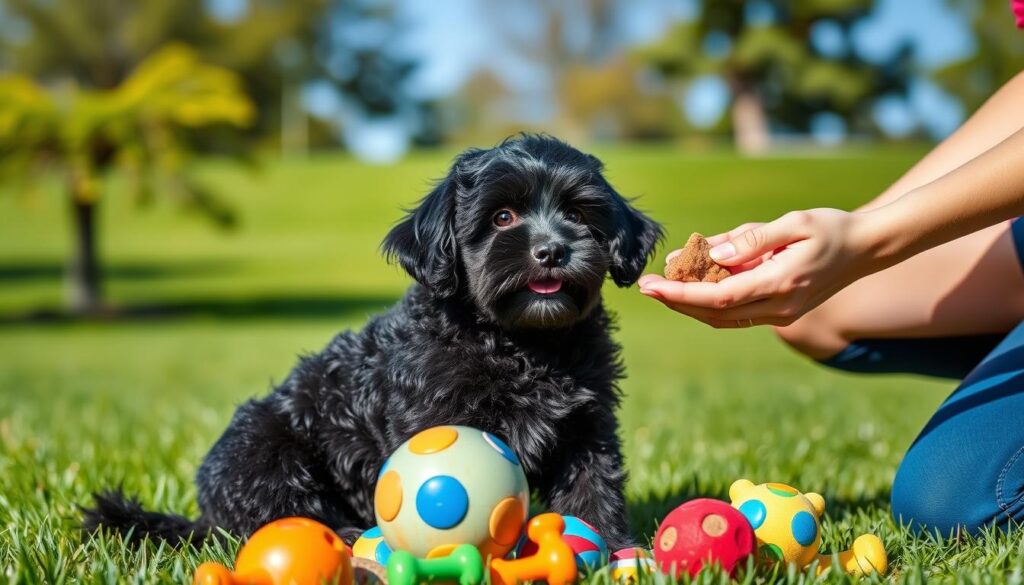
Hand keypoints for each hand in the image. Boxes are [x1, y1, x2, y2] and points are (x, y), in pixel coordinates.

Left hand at [638, 208, 881, 327]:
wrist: (868, 248)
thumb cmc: (832, 228)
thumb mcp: (795, 223)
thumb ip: (752, 238)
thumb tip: (714, 251)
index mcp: (781, 283)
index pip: (719, 297)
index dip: (682, 294)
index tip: (653, 286)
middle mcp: (780, 306)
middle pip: (715, 313)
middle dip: (677, 301)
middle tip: (645, 287)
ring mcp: (781, 313)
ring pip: (723, 317)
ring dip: (690, 304)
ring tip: (662, 285)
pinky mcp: (780, 311)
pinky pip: (736, 312)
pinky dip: (710, 302)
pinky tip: (691, 284)